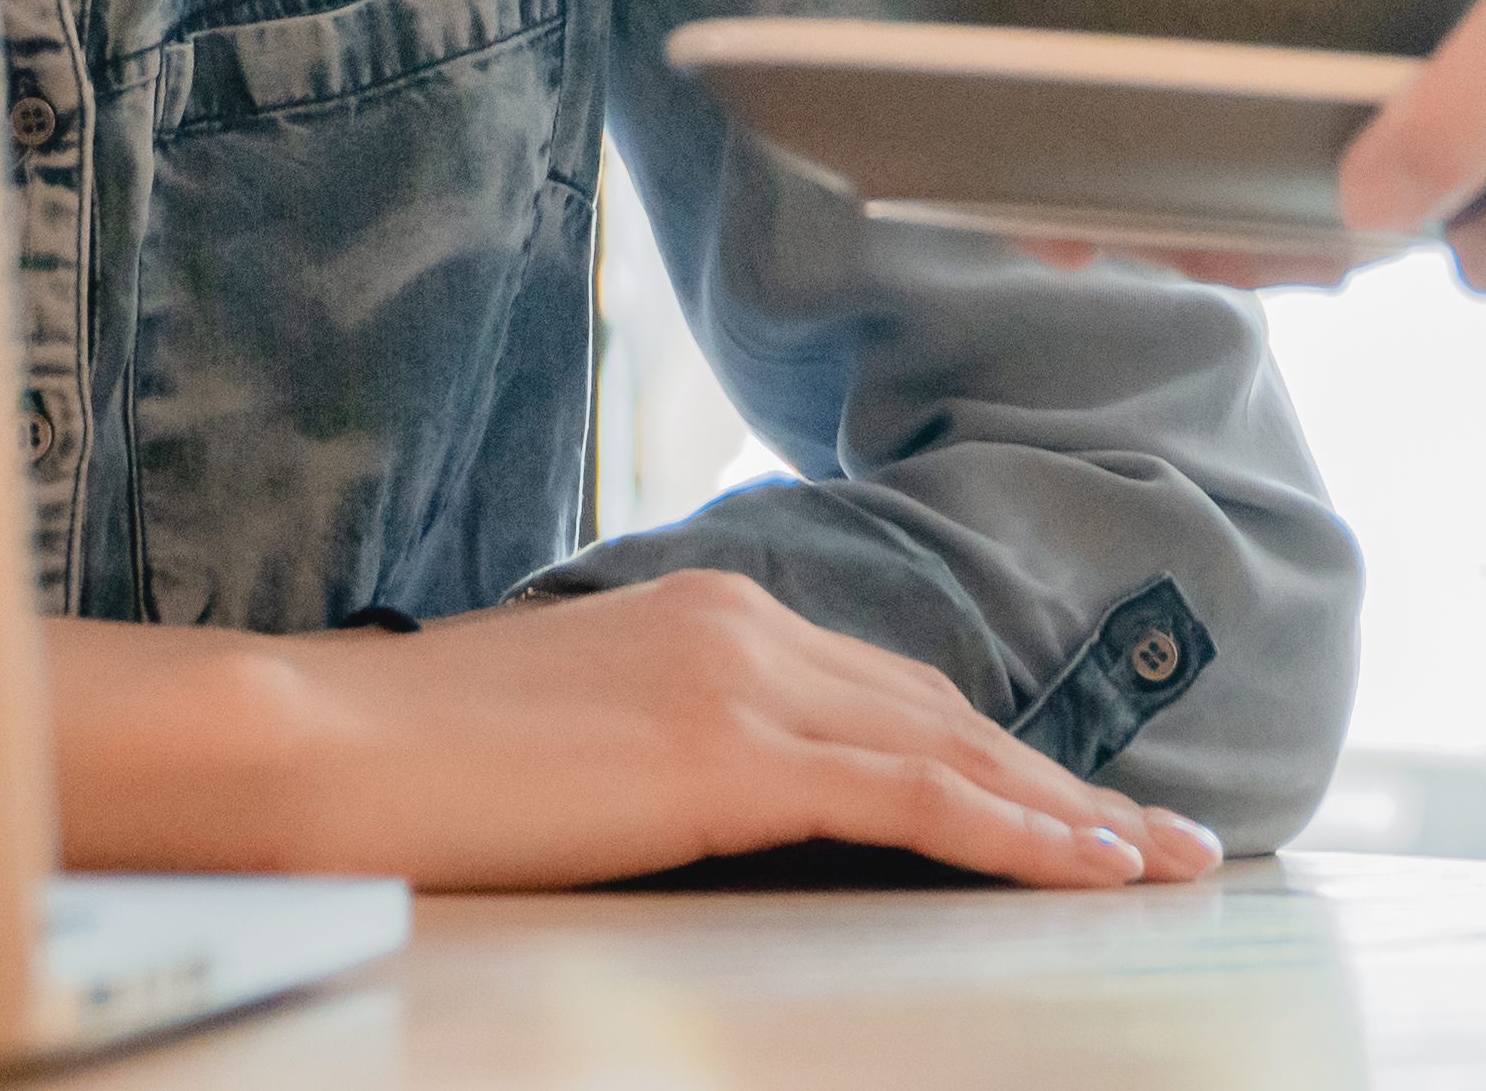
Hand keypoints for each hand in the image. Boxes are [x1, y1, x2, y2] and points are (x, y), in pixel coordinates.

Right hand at [45, 578, 1222, 891]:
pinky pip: (913, 799)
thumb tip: (715, 805)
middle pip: (943, 714)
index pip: (886, 692)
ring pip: (953, 751)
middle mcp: (747, 626)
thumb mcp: (572, 738)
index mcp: (708, 614)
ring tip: (1161, 869)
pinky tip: (1086, 870)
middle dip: (1062, 782)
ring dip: (1070, 816)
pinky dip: (1016, 834)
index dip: (992, 749)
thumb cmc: (415, 762)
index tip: (1073, 797)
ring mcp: (744, 681)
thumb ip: (665, 749)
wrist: (319, 743)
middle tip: (1165, 842)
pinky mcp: (730, 754)